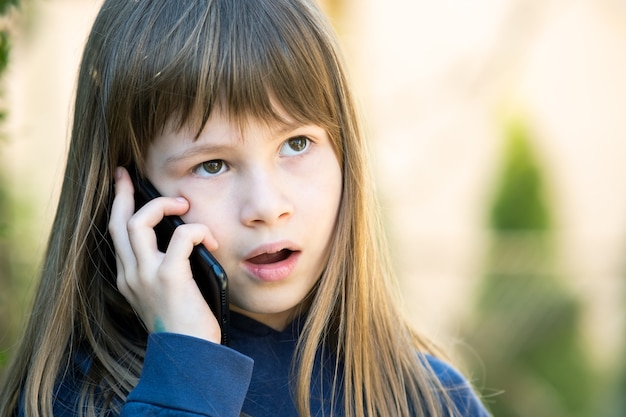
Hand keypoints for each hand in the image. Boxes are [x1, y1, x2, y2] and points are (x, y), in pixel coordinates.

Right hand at [108, 166, 221, 342]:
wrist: (187, 356)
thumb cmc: (183, 325)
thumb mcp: (163, 295)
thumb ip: (163, 269)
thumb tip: (180, 240)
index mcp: (128, 277)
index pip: (115, 233)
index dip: (117, 205)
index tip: (122, 184)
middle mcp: (130, 274)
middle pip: (117, 221)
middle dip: (122, 192)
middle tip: (130, 174)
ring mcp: (146, 275)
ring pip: (139, 222)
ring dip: (163, 206)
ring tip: (184, 207)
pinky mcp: (169, 277)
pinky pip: (180, 238)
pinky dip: (196, 231)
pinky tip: (209, 241)